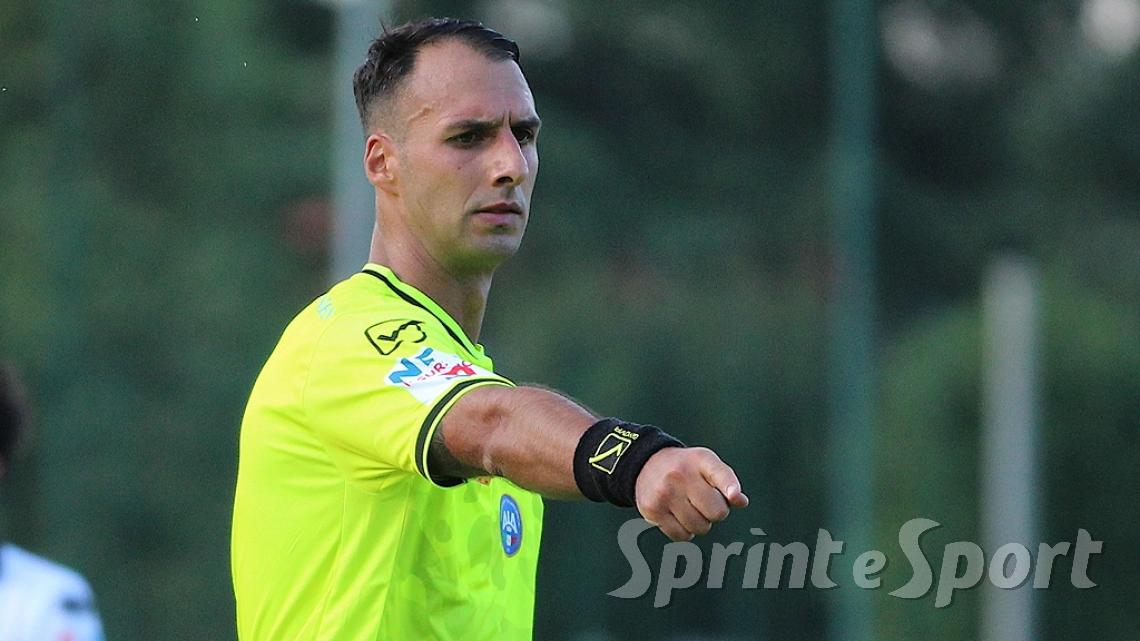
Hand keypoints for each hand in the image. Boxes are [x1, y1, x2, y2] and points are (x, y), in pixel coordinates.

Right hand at [634, 447, 748, 540]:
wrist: (647, 463)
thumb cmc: (684, 467)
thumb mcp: (706, 464)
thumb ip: (727, 480)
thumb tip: (741, 502)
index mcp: (700, 460)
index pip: (720, 474)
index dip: (730, 487)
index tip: (735, 496)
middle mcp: (681, 475)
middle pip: (716, 512)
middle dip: (715, 513)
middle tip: (704, 503)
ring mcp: (665, 493)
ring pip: (700, 527)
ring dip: (700, 524)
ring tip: (690, 508)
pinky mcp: (653, 509)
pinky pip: (681, 536)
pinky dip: (684, 532)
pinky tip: (679, 517)